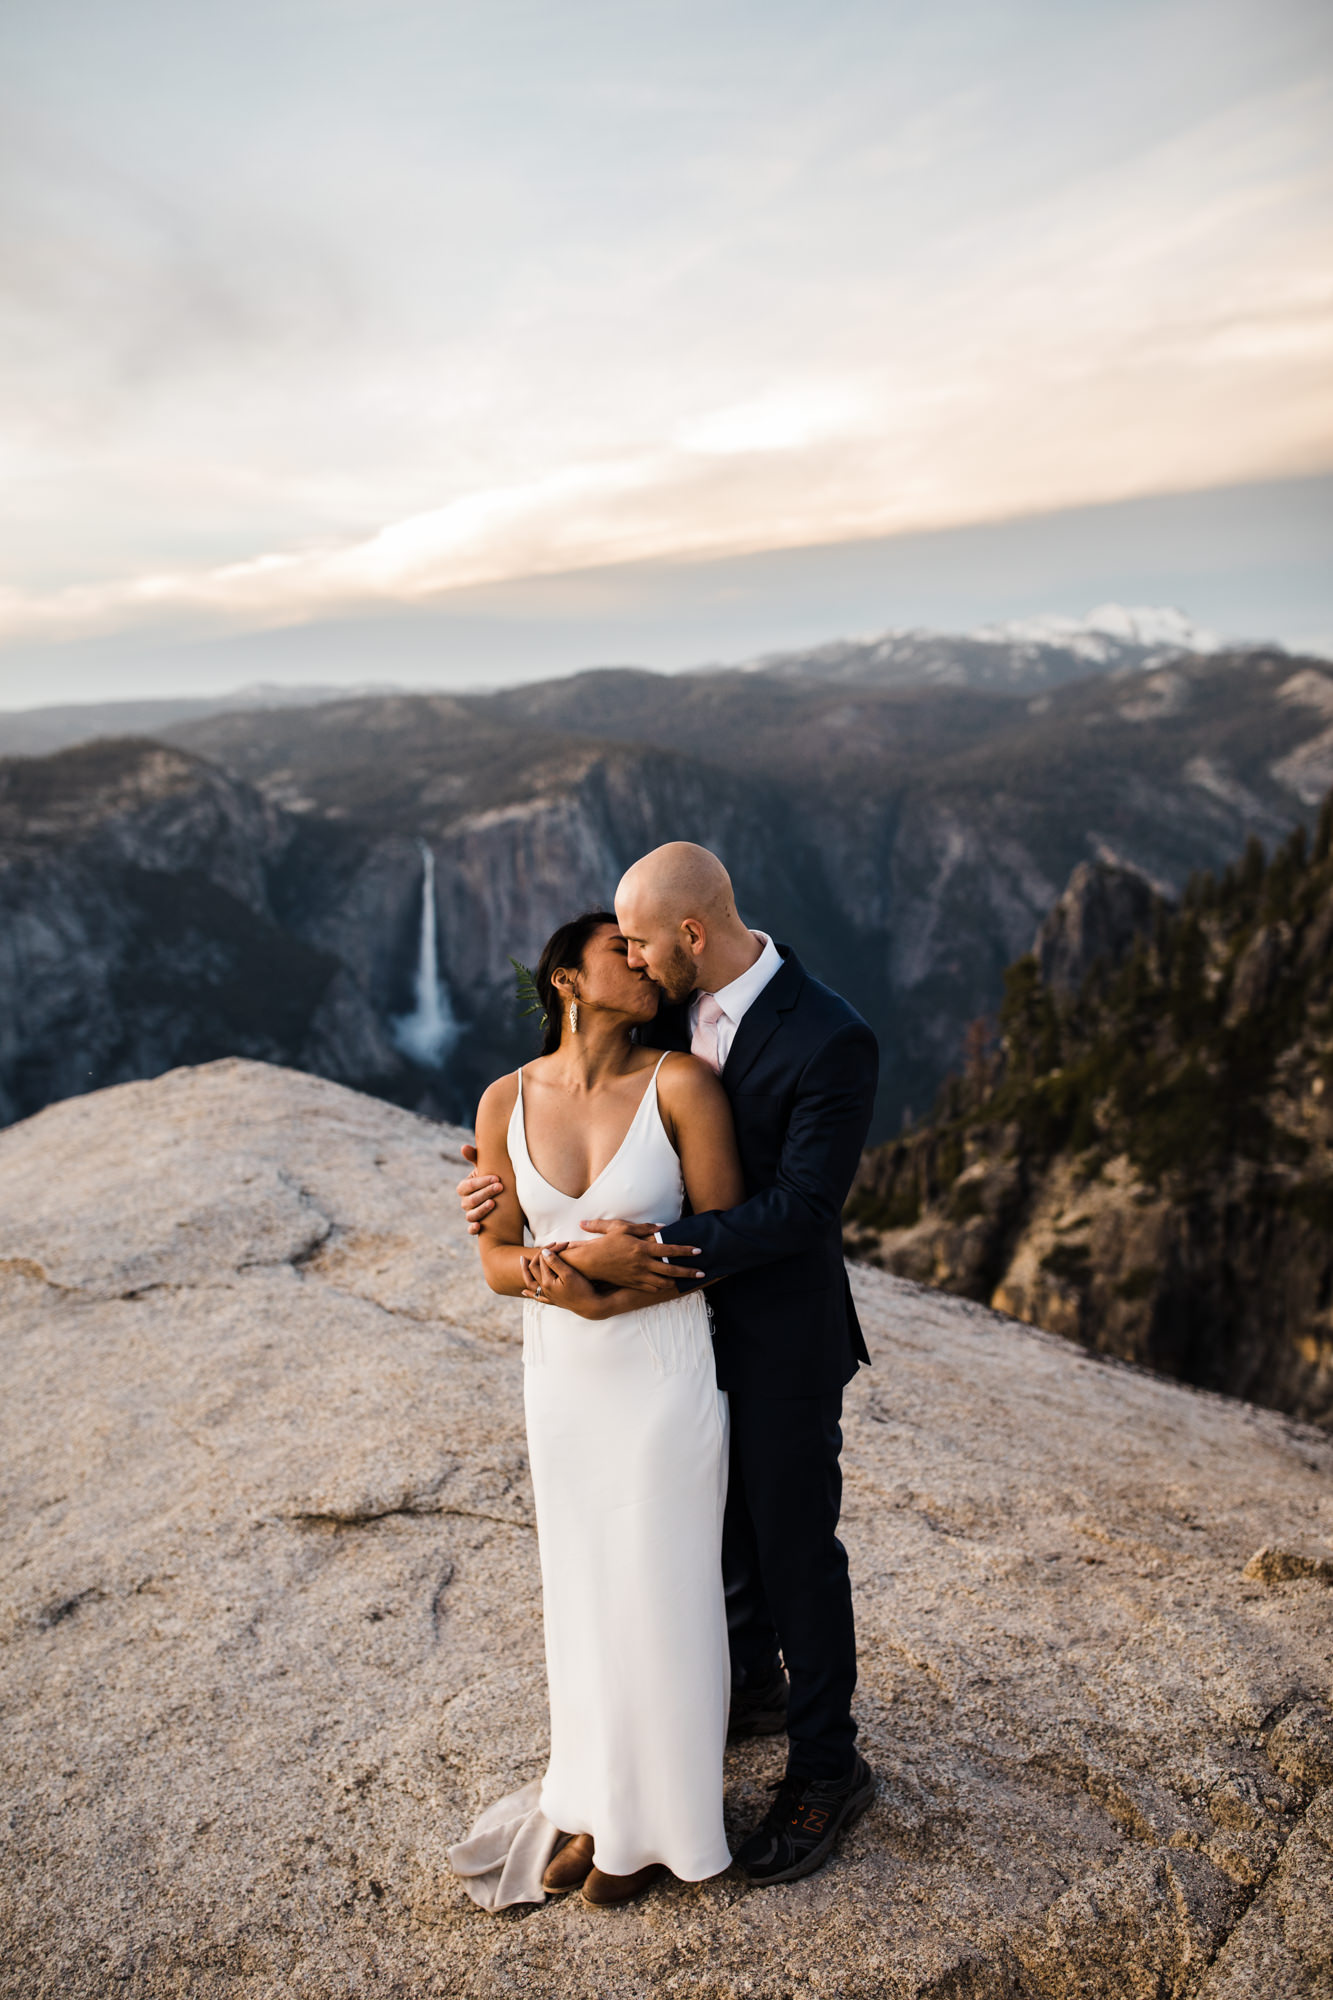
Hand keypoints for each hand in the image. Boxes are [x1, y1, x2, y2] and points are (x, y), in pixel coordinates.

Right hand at [457, 1143, 502, 1233]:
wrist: (504, 1198)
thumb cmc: (493, 1180)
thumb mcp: (486, 1168)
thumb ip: (476, 1157)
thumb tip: (463, 1147)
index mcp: (464, 1188)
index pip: (467, 1186)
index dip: (481, 1182)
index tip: (497, 1178)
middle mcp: (465, 1202)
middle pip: (469, 1200)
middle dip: (485, 1193)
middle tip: (500, 1186)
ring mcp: (471, 1214)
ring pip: (470, 1215)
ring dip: (481, 1210)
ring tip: (493, 1203)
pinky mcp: (478, 1226)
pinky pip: (471, 1230)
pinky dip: (473, 1229)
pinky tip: (479, 1226)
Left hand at [520, 1243, 602, 1316]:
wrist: (591, 1306)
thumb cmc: (582, 1289)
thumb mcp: (569, 1273)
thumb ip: (555, 1262)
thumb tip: (544, 1252)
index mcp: (547, 1281)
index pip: (543, 1260)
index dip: (551, 1249)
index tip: (561, 1243)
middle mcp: (544, 1289)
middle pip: (534, 1268)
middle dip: (539, 1255)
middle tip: (546, 1246)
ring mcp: (548, 1295)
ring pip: (532, 1282)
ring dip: (526, 1271)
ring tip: (523, 1260)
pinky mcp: (554, 1300)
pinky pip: (538, 1297)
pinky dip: (530, 1293)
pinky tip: (524, 1292)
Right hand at [576, 1218, 703, 1290]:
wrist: (590, 1261)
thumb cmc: (606, 1242)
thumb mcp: (622, 1228)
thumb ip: (644, 1228)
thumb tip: (662, 1227)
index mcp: (642, 1248)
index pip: (669, 1250)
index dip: (685, 1251)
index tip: (698, 1251)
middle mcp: (642, 1264)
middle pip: (671, 1270)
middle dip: (689, 1272)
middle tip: (703, 1272)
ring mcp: (638, 1276)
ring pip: (663, 1282)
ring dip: (677, 1281)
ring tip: (688, 1279)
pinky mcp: (633, 1283)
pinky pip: (651, 1288)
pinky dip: (662, 1286)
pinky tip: (668, 1284)